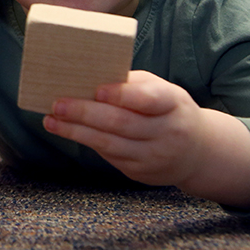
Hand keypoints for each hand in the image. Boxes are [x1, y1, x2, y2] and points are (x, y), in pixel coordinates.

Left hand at [43, 71, 249, 208]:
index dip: (122, 95)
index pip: (148, 99)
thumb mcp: (163, 90)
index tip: (97, 90)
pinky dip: (86, 142)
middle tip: (58, 103)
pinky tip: (67, 131)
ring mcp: (153, 156)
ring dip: (76, 131)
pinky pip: (109, 156)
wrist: (197, 152)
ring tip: (52, 120)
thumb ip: (132, 84)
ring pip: (109, 144)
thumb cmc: (170, 110)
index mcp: (172, 104)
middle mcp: (166, 132)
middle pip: (121, 123)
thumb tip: (90, 76)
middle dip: (86, 113)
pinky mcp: (140, 173)